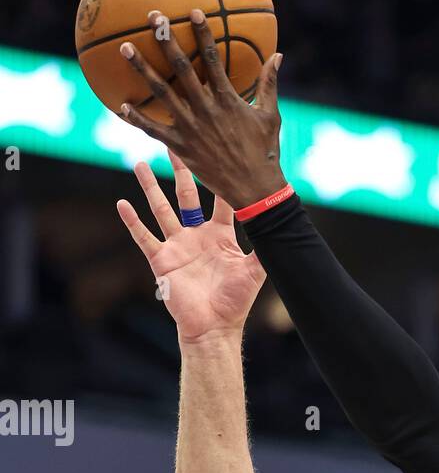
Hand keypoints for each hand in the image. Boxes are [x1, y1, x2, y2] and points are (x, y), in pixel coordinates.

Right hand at [117, 151, 265, 342]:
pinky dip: (132, 222)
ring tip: (141, 162)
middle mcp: (197, 235)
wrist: (214, 328)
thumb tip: (283, 226)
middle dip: (181, 171)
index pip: (220, 200)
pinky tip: (122, 204)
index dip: (219, 179)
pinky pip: (144, 237)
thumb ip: (265, 248)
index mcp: (220, 235)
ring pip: (161, 209)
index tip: (217, 153)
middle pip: (187, 195)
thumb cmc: (235, 303)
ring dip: (150, 187)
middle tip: (175, 144)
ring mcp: (178, 246)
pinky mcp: (162, 260)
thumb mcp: (255, 271)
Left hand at [119, 10, 284, 209]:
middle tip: (152, 17)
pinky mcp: (181, 148)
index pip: (212, 58)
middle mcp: (205, 109)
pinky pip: (154, 130)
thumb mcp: (271, 116)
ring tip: (125, 47)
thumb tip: (278, 55)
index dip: (202, 33)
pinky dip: (137, 118)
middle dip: (165, 39)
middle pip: (180, 67)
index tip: (191, 11)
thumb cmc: (265, 152)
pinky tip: (120, 105)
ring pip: (162, 93)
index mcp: (227, 99)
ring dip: (142, 69)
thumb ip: (270, 84)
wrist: (255, 189)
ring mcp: (190, 128)